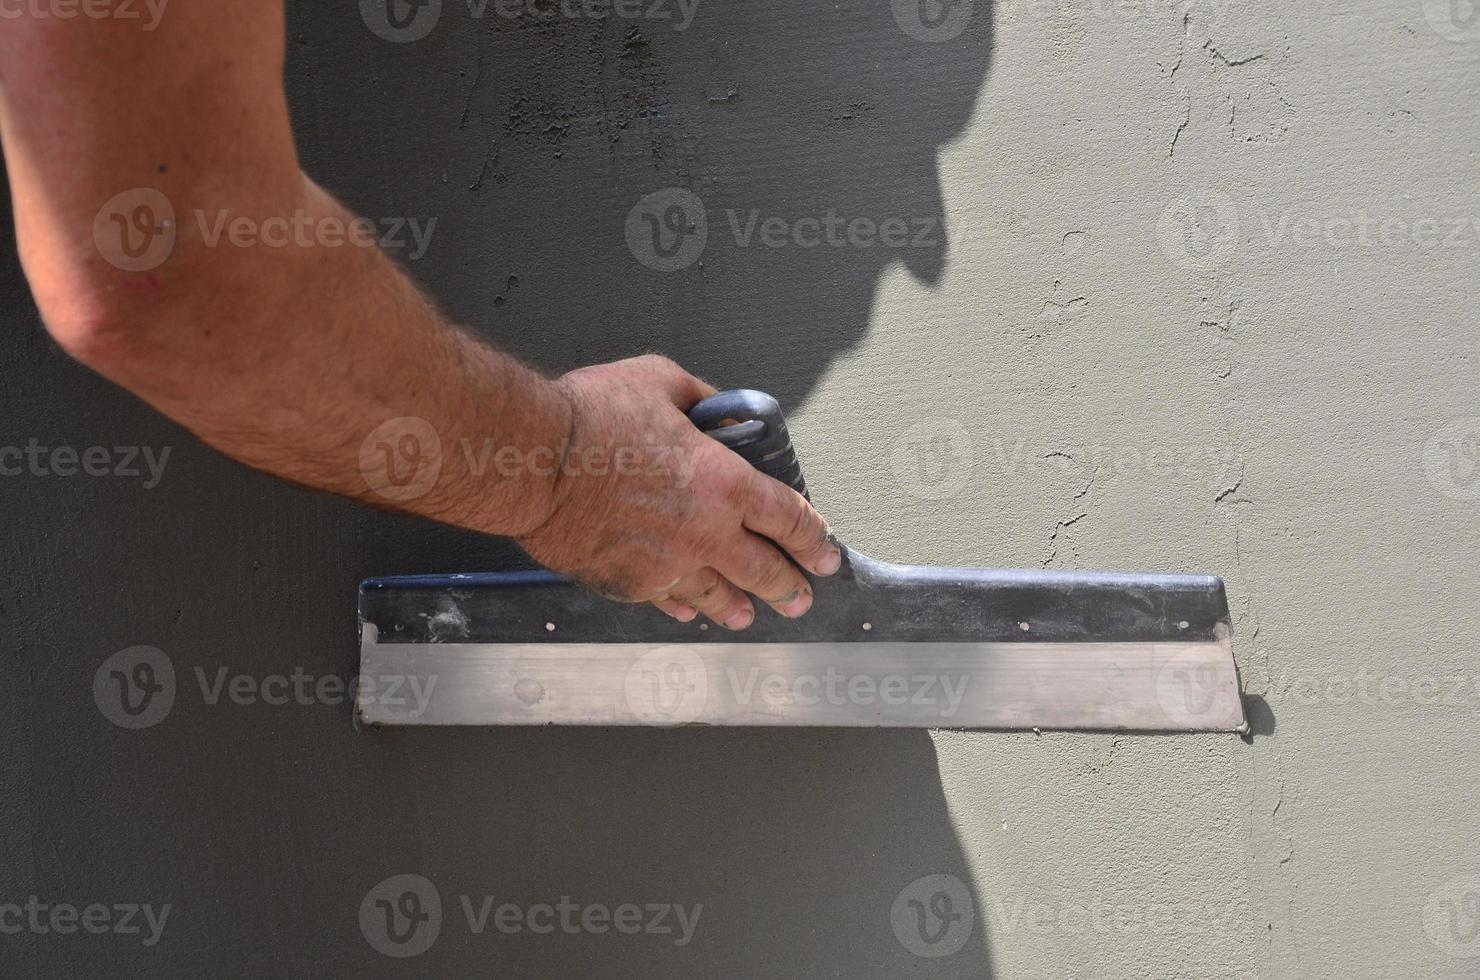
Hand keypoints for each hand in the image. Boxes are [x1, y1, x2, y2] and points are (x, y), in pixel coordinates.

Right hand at [515, 355, 841, 628]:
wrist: (532, 462)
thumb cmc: (590, 417)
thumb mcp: (659, 381)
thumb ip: (700, 399)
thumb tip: (718, 410)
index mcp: (724, 482)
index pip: (789, 518)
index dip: (814, 539)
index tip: (825, 552)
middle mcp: (706, 532)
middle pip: (764, 570)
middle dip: (790, 586)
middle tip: (802, 596)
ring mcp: (668, 564)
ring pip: (719, 596)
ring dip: (740, 606)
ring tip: (750, 615)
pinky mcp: (630, 583)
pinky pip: (669, 600)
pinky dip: (686, 605)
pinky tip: (691, 609)